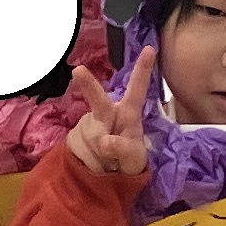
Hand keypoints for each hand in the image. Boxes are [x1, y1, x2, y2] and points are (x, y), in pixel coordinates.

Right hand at [65, 50, 156, 181]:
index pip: (137, 90)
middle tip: (78, 71)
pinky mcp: (74, 136)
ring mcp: (88, 124)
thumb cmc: (128, 161)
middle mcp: (106, 113)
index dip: (143, 69)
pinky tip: (93, 165)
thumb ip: (124, 149)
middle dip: (88, 85)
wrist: (105, 177)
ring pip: (90, 137)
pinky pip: (79, 150)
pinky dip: (87, 162)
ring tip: (108, 164)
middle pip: (98, 99)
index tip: (151, 48)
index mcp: (127, 114)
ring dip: (99, 157)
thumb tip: (105, 141)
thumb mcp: (134, 159)